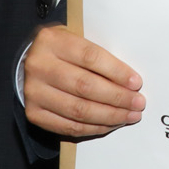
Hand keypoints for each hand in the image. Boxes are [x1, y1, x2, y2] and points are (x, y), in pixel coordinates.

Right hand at [22, 24, 144, 139]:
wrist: (30, 64)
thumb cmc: (61, 52)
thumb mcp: (75, 40)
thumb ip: (97, 57)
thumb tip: (130, 82)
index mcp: (52, 41)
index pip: (90, 57)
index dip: (116, 72)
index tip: (136, 83)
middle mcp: (39, 66)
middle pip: (85, 86)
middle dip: (118, 97)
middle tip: (138, 103)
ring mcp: (34, 92)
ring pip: (79, 110)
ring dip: (110, 115)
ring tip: (129, 115)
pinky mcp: (34, 113)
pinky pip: (69, 126)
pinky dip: (94, 127)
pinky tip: (110, 124)